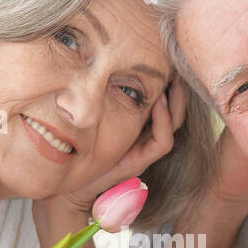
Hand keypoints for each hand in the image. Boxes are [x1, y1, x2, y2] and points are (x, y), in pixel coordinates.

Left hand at [47, 76, 188, 219]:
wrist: (67, 186)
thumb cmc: (78, 147)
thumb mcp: (93, 115)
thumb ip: (104, 96)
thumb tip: (103, 62)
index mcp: (138, 127)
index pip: (164, 103)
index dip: (169, 83)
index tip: (167, 61)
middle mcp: (145, 139)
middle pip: (176, 112)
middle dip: (180, 90)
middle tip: (178, 66)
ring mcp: (144, 152)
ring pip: (174, 126)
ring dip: (176, 104)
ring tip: (174, 82)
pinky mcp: (139, 163)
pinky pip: (162, 142)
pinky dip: (163, 122)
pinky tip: (159, 103)